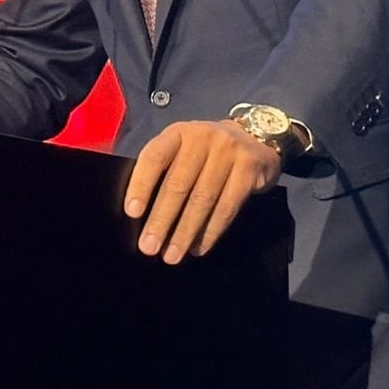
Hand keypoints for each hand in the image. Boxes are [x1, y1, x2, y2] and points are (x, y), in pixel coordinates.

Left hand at [123, 119, 281, 264]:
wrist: (256, 138)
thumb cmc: (207, 151)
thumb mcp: (183, 148)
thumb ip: (164, 169)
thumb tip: (141, 214)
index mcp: (178, 133)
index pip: (154, 157)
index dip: (141, 185)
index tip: (132, 213)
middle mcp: (201, 137)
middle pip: (178, 183)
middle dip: (161, 219)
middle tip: (149, 246)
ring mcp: (228, 151)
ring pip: (202, 198)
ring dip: (185, 232)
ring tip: (172, 255)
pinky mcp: (248, 168)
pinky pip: (227, 206)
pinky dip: (211, 231)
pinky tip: (198, 248)